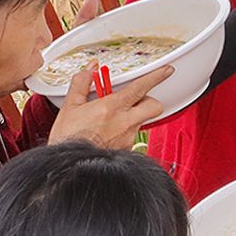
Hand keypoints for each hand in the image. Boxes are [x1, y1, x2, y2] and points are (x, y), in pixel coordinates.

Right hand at [46, 64, 170, 148]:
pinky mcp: (127, 150)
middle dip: (149, 100)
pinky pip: (133, 136)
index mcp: (112, 107)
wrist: (71, 165)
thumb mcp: (70, 106)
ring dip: (134, 116)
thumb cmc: (69, 138)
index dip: (156, 77)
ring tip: (113, 117)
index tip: (166, 71)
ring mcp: (128, 138)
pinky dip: (125, 131)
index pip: (140, 88)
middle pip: (154, 106)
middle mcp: (125, 123)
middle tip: (135, 99)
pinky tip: (110, 132)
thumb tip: (90, 69)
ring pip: (142, 121)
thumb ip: (82, 83)